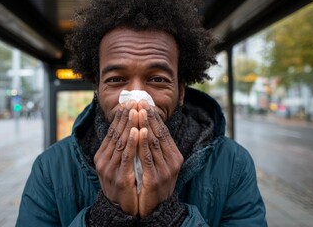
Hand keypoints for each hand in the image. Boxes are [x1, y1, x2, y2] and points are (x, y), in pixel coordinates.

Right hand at [94, 101, 138, 214]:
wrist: (120, 210)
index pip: (111, 132)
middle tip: (133, 101)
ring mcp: (110, 170)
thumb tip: (126, 130)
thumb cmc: (122, 186)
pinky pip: (127, 157)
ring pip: (121, 142)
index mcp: (102, 156)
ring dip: (130, 125)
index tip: (127, 103)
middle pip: (115, 134)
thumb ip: (119, 150)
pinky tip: (138, 131)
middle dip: (125, 117)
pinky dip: (133, 142)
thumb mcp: (117, 165)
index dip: (120, 117)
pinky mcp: (120, 178)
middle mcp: (103, 161)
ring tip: (136, 110)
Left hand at [136, 100, 183, 216]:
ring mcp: (165, 171)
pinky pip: (148, 157)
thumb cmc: (154, 185)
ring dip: (145, 125)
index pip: (164, 132)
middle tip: (140, 100)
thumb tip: (148, 127)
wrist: (156, 210)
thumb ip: (156, 149)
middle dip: (149, 116)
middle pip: (160, 134)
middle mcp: (172, 162)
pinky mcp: (155, 179)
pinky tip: (138, 131)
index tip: (146, 102)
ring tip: (138, 110)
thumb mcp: (159, 164)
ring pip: (154, 143)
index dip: (154, 117)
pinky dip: (143, 143)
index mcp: (175, 157)